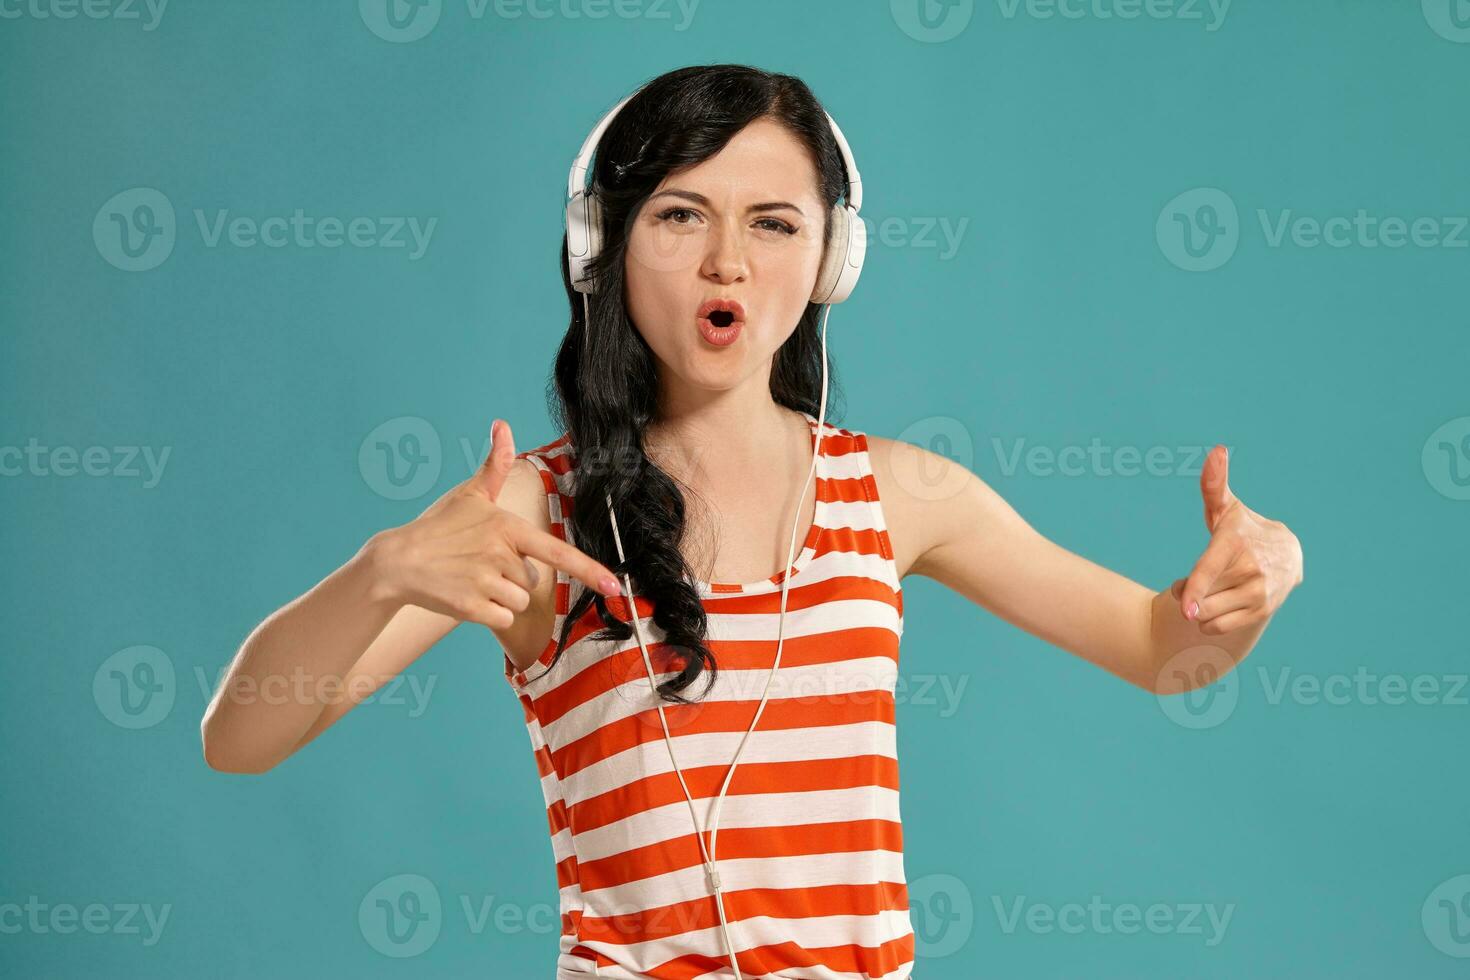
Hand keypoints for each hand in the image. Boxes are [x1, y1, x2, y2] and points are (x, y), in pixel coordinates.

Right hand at [366, 419, 621, 628]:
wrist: (398, 561)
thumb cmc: (439, 527)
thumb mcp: (470, 495)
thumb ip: (495, 465)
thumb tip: (503, 425)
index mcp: (507, 528)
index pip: (558, 552)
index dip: (591, 571)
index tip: (616, 587)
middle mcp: (500, 555)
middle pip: (533, 581)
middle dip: (511, 578)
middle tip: (479, 564)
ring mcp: (486, 583)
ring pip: (519, 601)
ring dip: (501, 597)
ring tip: (472, 579)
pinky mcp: (472, 608)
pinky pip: (503, 620)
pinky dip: (489, 615)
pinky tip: (467, 597)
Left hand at [1172, 444, 1303, 635]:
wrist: (1288, 554)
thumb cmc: (1243, 529)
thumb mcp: (1226, 508)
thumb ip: (1213, 483)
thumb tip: (1217, 450)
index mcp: (1233, 542)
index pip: (1209, 569)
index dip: (1195, 588)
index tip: (1185, 605)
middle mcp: (1249, 570)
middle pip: (1199, 598)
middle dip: (1187, 593)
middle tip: (1195, 580)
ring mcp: (1258, 593)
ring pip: (1207, 615)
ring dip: (1197, 609)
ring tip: (1208, 591)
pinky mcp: (1262, 611)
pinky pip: (1219, 627)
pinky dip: (1208, 622)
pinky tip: (1215, 605)